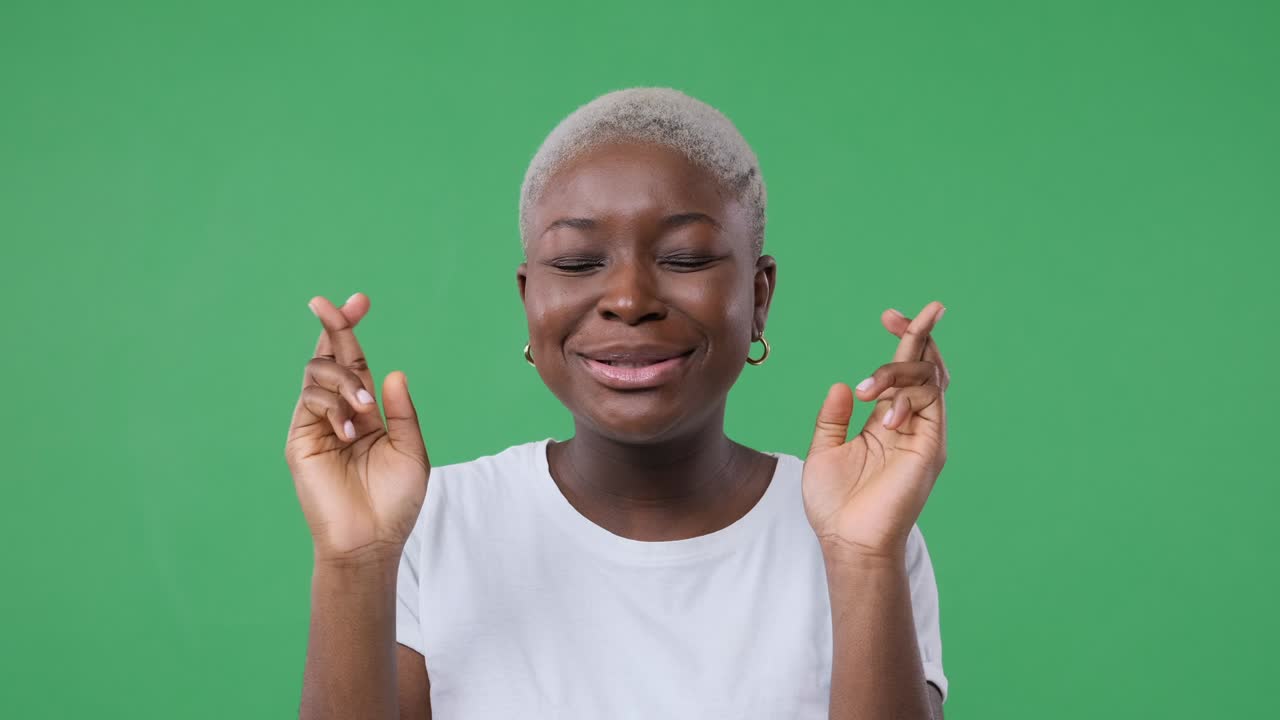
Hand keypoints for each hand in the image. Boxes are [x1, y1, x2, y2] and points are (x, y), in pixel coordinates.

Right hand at [284, 292, 429, 565]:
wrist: (371, 539)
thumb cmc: (396, 501)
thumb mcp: (411, 450)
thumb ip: (402, 411)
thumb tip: (392, 371)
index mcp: (367, 411)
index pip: (356, 362)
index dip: (352, 330)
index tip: (360, 301)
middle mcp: (339, 411)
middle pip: (330, 356)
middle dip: (335, 325)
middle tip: (342, 305)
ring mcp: (317, 424)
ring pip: (318, 373)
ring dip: (346, 382)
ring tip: (365, 411)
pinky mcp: (301, 439)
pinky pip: (311, 401)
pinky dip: (334, 406)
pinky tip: (350, 430)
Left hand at [802, 301, 949, 561]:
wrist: (847, 541)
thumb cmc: (835, 504)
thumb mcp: (824, 450)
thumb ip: (834, 417)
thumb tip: (843, 384)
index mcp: (887, 422)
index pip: (904, 371)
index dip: (903, 339)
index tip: (889, 315)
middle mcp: (911, 424)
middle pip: (926, 366)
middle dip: (917, 333)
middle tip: (892, 316)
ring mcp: (924, 435)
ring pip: (929, 379)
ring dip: (898, 371)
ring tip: (869, 390)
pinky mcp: (930, 449)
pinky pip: (932, 405)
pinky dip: (908, 397)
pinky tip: (884, 414)